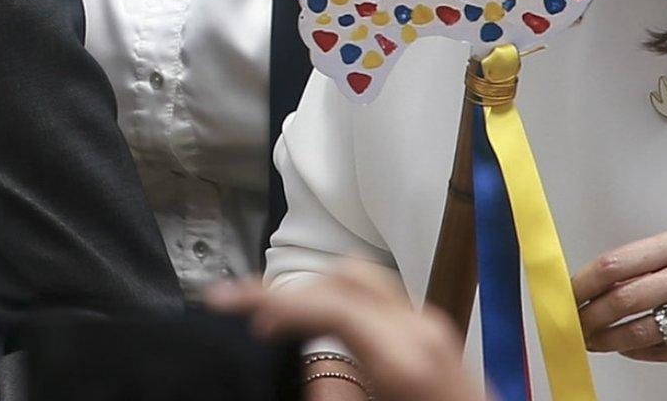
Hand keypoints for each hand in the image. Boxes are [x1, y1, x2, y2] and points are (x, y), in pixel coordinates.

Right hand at [209, 261, 484, 400]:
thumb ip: (330, 388)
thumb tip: (300, 367)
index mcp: (403, 356)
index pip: (326, 302)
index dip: (272, 301)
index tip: (231, 308)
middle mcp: (420, 328)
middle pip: (341, 277)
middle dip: (287, 288)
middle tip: (237, 305)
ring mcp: (432, 326)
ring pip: (361, 280)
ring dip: (314, 290)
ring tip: (272, 314)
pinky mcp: (435, 335)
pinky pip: (378, 299)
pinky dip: (339, 300)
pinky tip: (315, 323)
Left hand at [573, 231, 666, 362]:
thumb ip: (648, 262)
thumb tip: (597, 281)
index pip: (616, 263)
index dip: (583, 282)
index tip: (567, 292)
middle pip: (622, 299)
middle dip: (589, 315)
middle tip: (574, 322)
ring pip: (640, 330)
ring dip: (608, 339)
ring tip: (593, 339)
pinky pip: (664, 350)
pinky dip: (638, 352)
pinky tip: (628, 348)